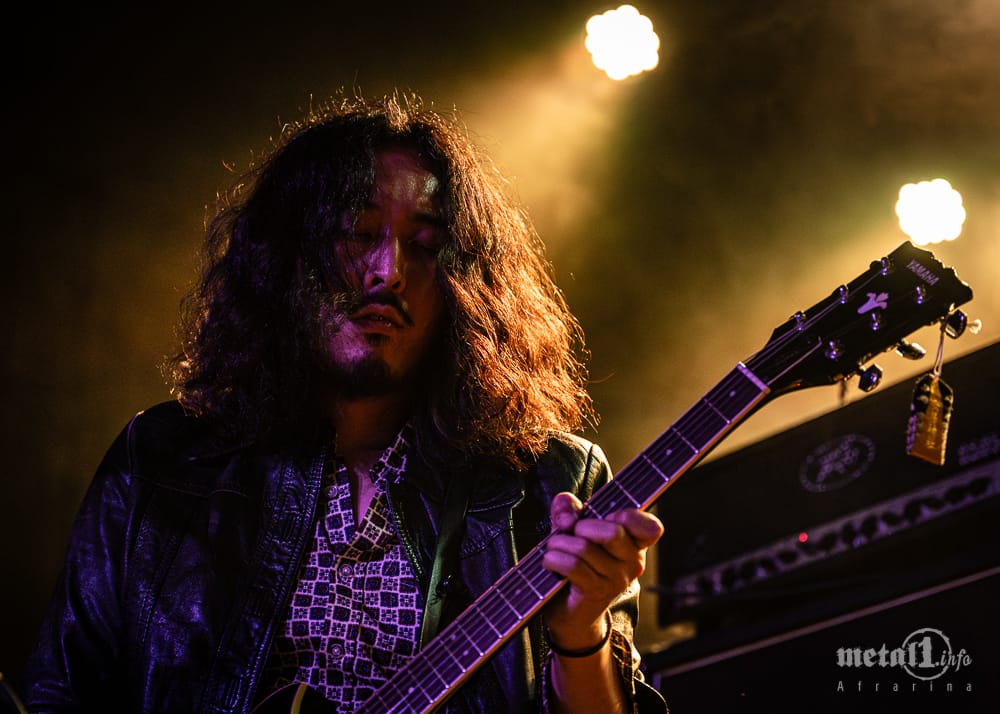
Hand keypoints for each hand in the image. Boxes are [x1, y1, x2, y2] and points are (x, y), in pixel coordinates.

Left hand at [540, 491, 663, 649]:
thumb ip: (569, 509)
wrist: (570, 611)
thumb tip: (567, 515)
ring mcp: (616, 580)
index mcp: (634, 544)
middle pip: (612, 532)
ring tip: (554, 549)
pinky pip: (573, 565)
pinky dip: (553, 559)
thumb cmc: (576, 563)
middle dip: (581, 527)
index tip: (609, 517)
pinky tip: (550, 562)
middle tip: (570, 533)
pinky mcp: (596, 592)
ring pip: (584, 547)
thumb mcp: (573, 528)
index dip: (629, 516)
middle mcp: (632, 563)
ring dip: (559, 543)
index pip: (651, 528)